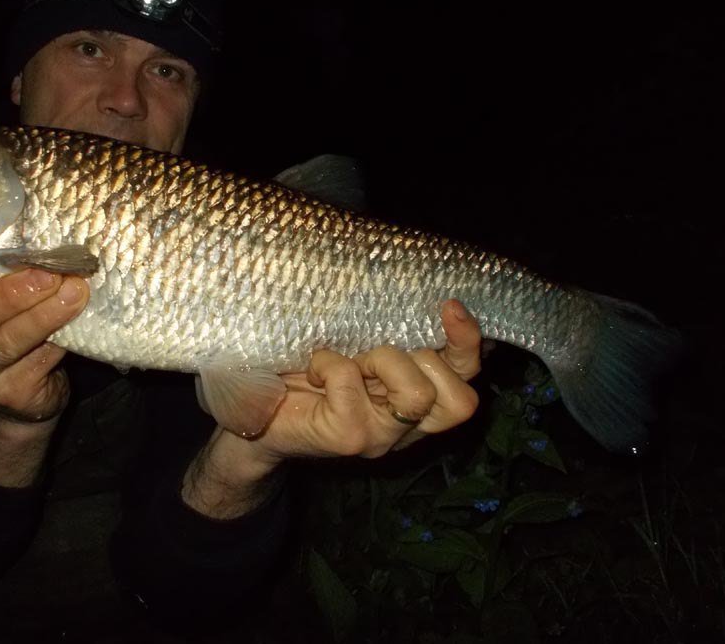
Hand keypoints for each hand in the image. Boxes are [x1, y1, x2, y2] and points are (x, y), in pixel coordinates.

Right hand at [0, 259, 89, 421]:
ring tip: (73, 292)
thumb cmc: (2, 325)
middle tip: (46, 273)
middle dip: (8, 295)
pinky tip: (76, 318)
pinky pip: (37, 362)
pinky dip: (59, 337)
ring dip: (42, 315)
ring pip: (6, 344)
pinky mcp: (12, 395)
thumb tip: (36, 236)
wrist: (18, 393)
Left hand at [181, 300, 481, 516]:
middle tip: (372, 352)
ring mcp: (380, 438)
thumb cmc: (309, 372)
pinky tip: (314, 368)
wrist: (257, 415)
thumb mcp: (356, 345)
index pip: (467, 379)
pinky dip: (330, 364)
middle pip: (458, 398)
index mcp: (418, 403)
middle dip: (417, 356)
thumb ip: (390, 331)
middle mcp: (407, 427)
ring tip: (349, 360)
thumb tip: (415, 288)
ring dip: (382, 361)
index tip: (449, 305)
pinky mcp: (347, 437)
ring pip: (417, 394)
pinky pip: (351, 383)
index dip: (468, 343)